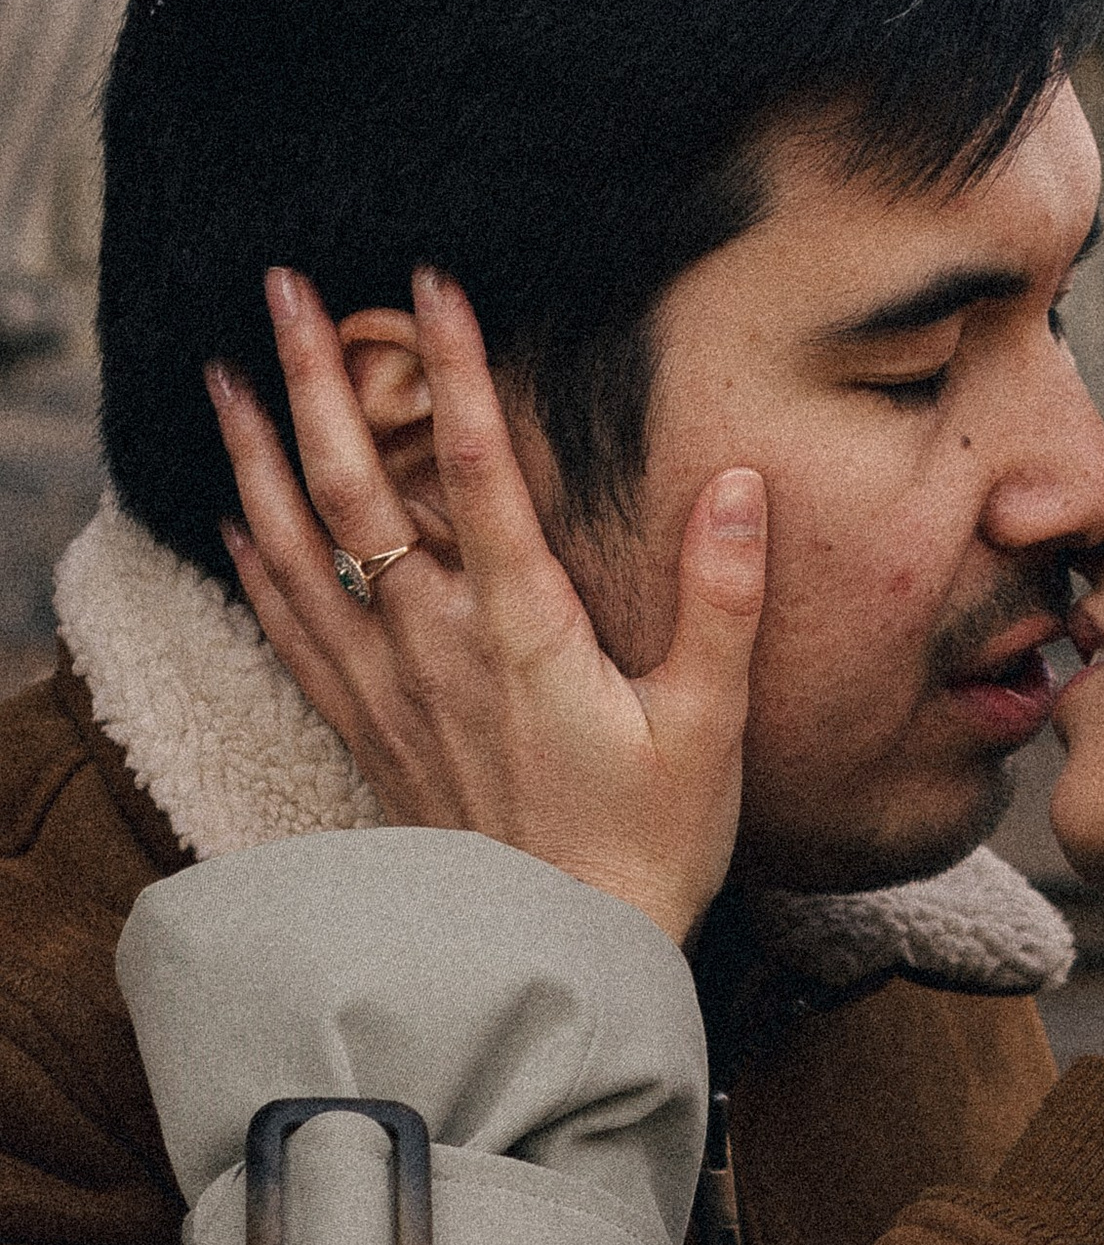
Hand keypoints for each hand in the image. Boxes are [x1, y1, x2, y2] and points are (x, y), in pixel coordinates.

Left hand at [206, 268, 764, 950]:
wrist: (553, 963)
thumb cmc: (646, 850)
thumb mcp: (709, 726)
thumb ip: (721, 600)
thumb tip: (737, 484)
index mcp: (522, 632)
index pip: (475, 469)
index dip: (454, 369)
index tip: (435, 282)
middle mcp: (435, 646)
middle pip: (353, 489)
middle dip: (317, 379)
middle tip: (285, 288)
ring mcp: (388, 688)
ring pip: (298, 548)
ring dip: (257, 453)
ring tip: (225, 374)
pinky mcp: (366, 730)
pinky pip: (290, 626)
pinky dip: (255, 559)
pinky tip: (236, 513)